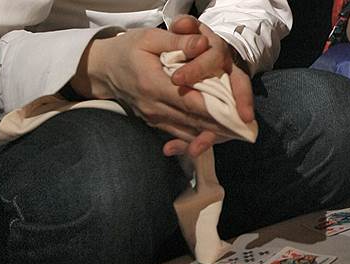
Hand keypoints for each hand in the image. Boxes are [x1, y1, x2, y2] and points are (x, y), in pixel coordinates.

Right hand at [70, 27, 238, 157]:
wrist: (102, 70)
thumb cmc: (127, 49)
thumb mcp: (149, 38)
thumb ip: (177, 43)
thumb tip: (202, 43)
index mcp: (153, 84)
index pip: (191, 102)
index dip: (216, 110)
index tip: (239, 114)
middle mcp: (154, 107)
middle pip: (194, 122)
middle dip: (222, 126)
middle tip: (247, 128)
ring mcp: (154, 119)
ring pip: (189, 133)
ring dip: (213, 135)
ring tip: (238, 134)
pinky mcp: (156, 124)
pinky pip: (180, 136)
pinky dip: (199, 139)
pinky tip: (218, 137)